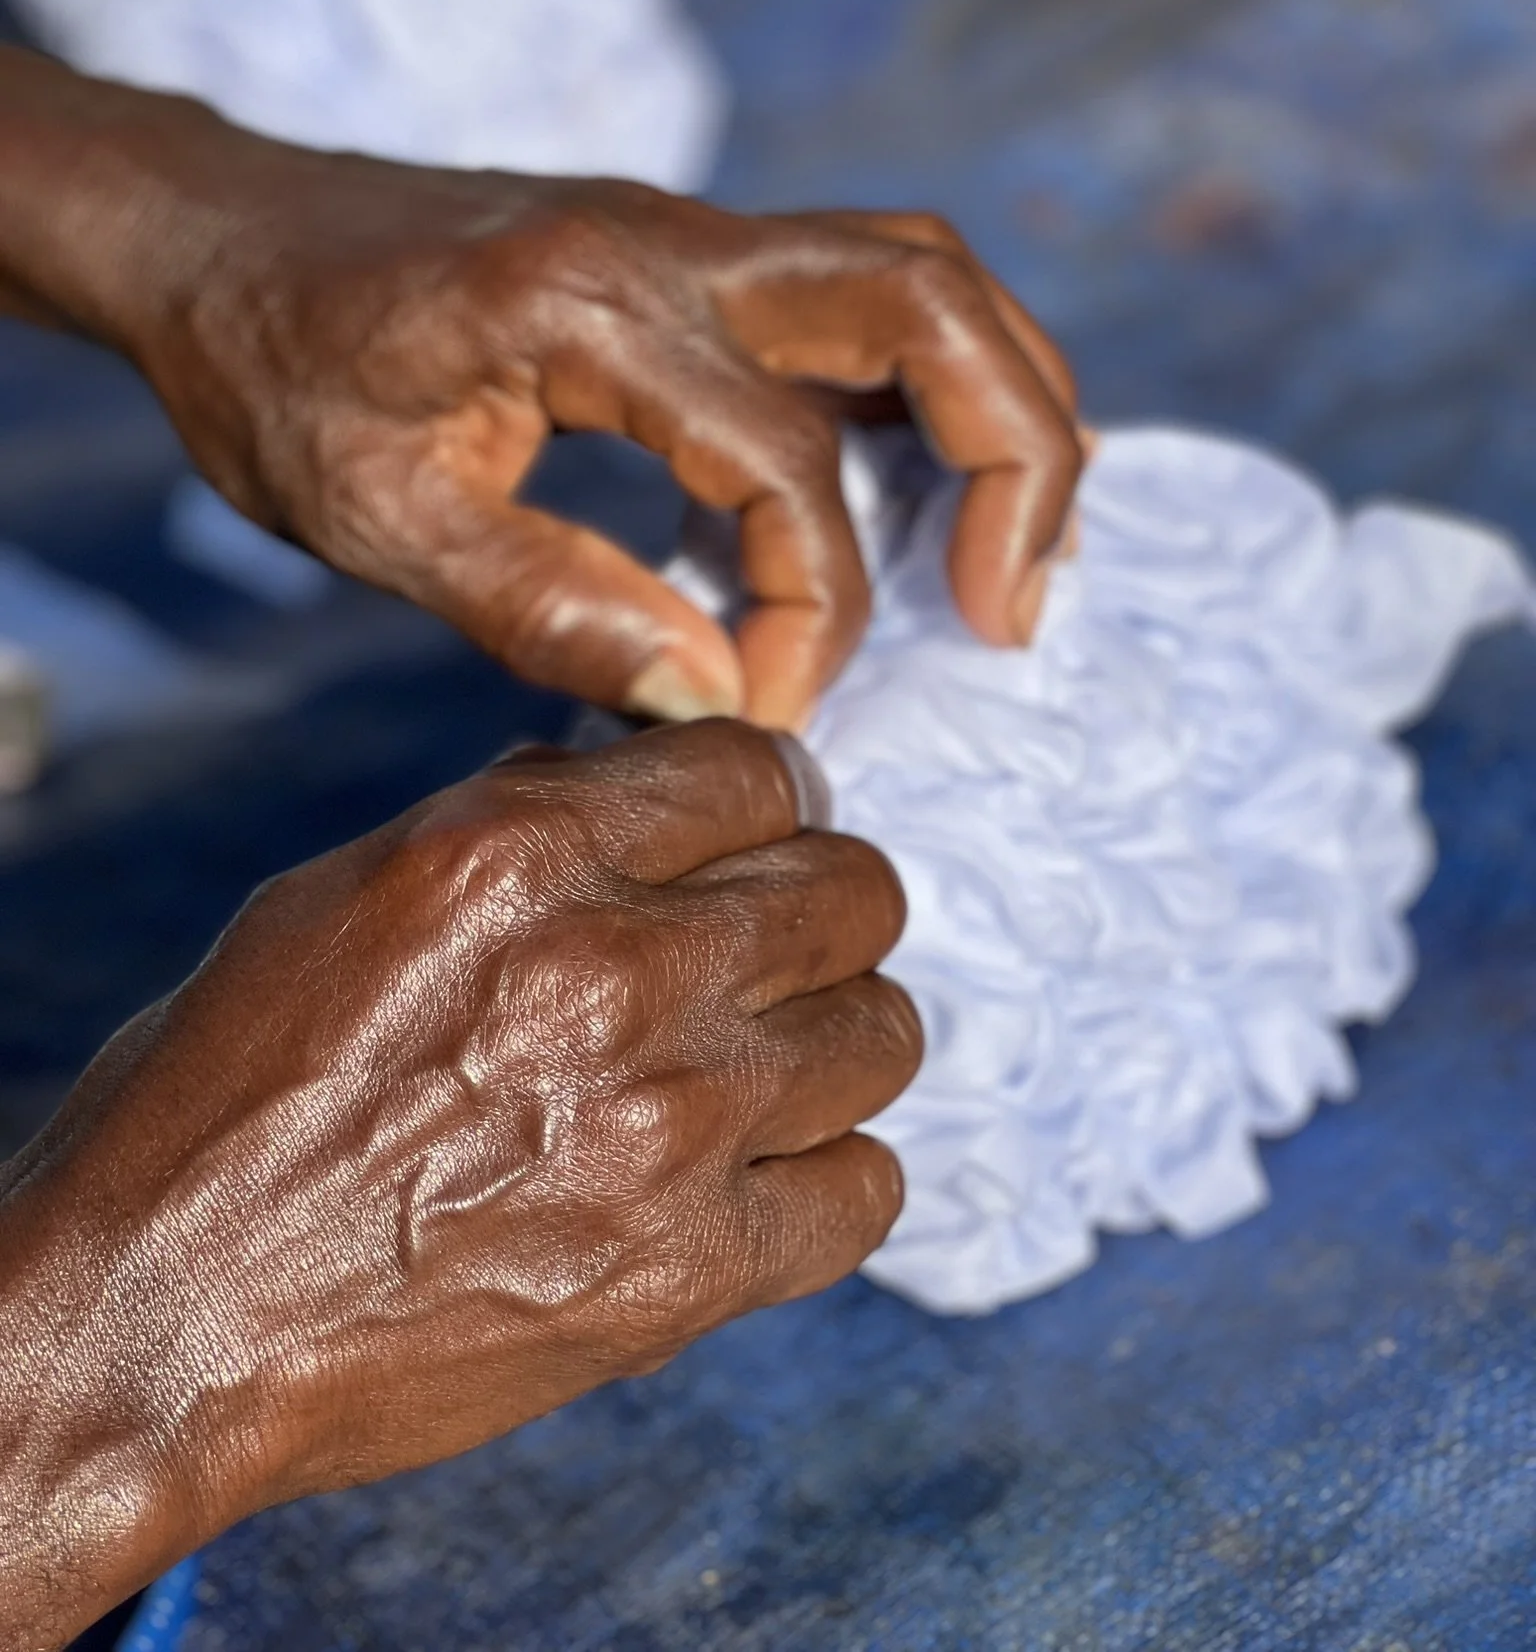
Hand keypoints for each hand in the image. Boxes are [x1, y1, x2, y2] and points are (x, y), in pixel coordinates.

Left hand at [0, 55, 1080, 726]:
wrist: (217, 235)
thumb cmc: (270, 370)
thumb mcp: (376, 514)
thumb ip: (550, 605)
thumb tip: (713, 695)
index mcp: (588, 303)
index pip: (786, 461)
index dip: (811, 611)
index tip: (767, 710)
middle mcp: (673, 239)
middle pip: (930, 301)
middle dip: (1015, 459)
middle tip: (1008, 611)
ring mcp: (693, 229)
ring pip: (926, 272)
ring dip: (1004, 401)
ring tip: (1012, 550)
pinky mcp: (692, 249)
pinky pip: (870, 284)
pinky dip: (940, 376)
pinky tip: (933, 479)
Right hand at [0, 721, 916, 1646]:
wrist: (161, 1322)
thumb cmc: (225, 1096)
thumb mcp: (348, 893)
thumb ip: (516, 824)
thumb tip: (639, 789)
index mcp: (520, 849)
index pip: (762, 769)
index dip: (767, 804)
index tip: (751, 846)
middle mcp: (616, 966)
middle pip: (855, 889)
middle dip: (818, 910)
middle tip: (766, 955)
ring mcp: (668, 1125)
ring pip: (885, 1030)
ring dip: (834, 1038)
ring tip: (761, 1067)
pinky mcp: (689, 1274)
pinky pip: (869, 1190)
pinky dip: (830, 1175)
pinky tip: (762, 1177)